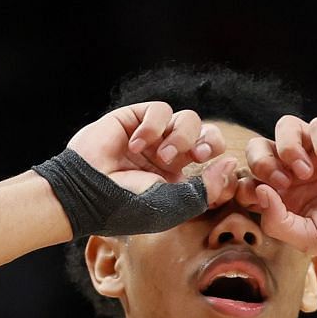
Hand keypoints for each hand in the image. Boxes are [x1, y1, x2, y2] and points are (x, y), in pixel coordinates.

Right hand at [66, 101, 239, 205]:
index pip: (215, 165)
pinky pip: (160, 110)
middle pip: (209, 136)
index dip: (222, 167)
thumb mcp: (173, 206)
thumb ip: (206, 190)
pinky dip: (153, 126)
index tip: (220, 172)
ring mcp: (154, 138)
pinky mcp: (136, 118)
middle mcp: (170, 158)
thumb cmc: (127, 207)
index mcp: (181, 182)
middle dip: (209, 143)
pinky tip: (137, 143)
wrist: (85, 192)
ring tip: (161, 155)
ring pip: (188, 120)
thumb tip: (231, 164)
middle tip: (199, 156)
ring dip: (180, 137)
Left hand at [238, 116, 316, 259]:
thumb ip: (277, 221)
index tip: (259, 195)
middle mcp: (299, 169)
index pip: (251, 176)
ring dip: (287, 147)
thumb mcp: (308, 238)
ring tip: (304, 171)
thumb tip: (256, 190)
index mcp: (286, 194)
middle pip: (260, 146)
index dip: (246, 181)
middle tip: (281, 181)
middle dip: (261, 160)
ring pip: (285, 126)